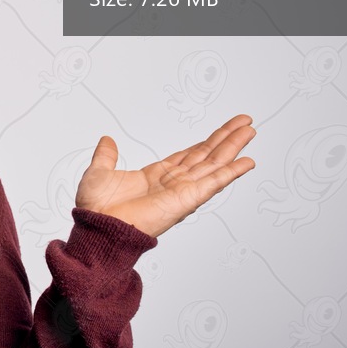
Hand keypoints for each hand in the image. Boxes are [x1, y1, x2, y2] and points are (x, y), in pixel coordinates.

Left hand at [75, 115, 255, 237]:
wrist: (98, 226)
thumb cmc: (96, 208)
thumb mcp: (99, 172)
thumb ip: (106, 155)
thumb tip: (107, 140)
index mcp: (155, 176)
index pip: (188, 155)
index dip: (206, 142)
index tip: (222, 131)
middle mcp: (173, 183)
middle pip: (207, 156)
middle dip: (227, 138)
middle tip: (245, 122)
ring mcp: (182, 191)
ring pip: (214, 164)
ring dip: (234, 147)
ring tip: (250, 131)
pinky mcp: (187, 200)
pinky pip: (214, 183)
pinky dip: (231, 172)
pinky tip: (247, 161)